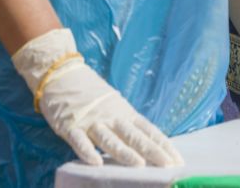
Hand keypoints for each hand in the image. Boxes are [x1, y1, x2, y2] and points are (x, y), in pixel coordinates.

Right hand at [12, 28, 182, 166]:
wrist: (62, 73)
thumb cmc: (91, 94)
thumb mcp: (114, 105)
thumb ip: (128, 123)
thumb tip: (149, 142)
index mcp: (124, 112)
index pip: (148, 130)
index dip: (163, 145)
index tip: (177, 159)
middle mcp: (111, 116)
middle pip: (134, 136)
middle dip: (152, 152)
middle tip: (167, 166)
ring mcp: (91, 121)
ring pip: (110, 139)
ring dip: (124, 152)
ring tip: (139, 165)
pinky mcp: (70, 126)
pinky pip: (79, 140)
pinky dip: (87, 151)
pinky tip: (96, 162)